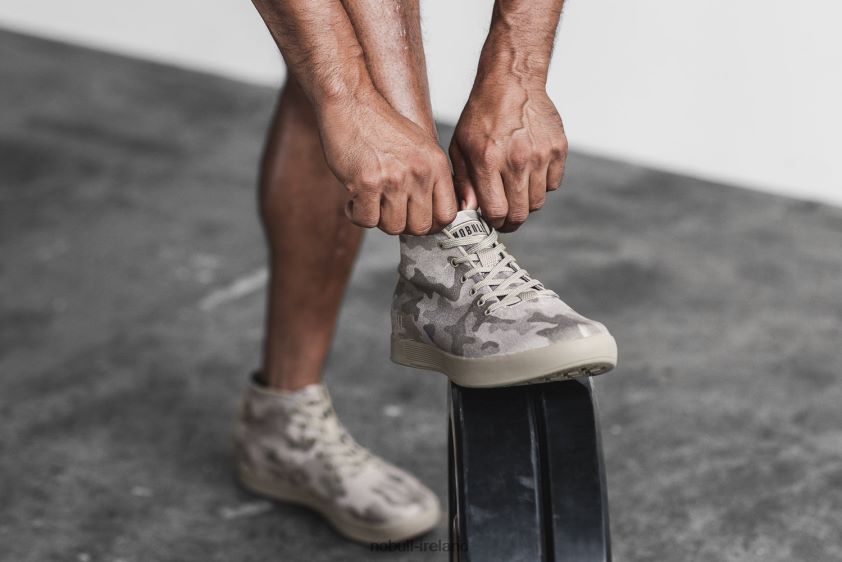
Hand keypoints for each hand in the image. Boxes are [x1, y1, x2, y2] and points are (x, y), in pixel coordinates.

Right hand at [318, 90, 456, 234]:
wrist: (351, 103)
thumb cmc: (380, 125)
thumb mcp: (421, 147)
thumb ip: (432, 177)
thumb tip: (436, 213)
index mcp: (436, 164)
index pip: (448, 214)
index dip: (433, 224)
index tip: (419, 221)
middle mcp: (419, 173)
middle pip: (420, 227)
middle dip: (403, 225)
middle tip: (389, 211)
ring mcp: (394, 179)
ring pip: (393, 227)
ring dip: (378, 219)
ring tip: (371, 201)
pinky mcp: (367, 184)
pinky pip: (366, 220)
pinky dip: (356, 214)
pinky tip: (354, 199)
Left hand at [449, 79, 567, 231]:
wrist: (511, 82)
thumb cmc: (482, 114)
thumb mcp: (460, 146)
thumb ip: (463, 181)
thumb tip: (469, 210)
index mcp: (488, 161)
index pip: (497, 212)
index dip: (494, 222)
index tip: (491, 220)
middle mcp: (516, 160)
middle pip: (520, 213)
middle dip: (510, 221)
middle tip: (504, 216)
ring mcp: (541, 155)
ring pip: (537, 202)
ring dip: (525, 203)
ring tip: (515, 190)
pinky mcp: (558, 149)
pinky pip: (553, 184)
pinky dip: (542, 185)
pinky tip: (530, 172)